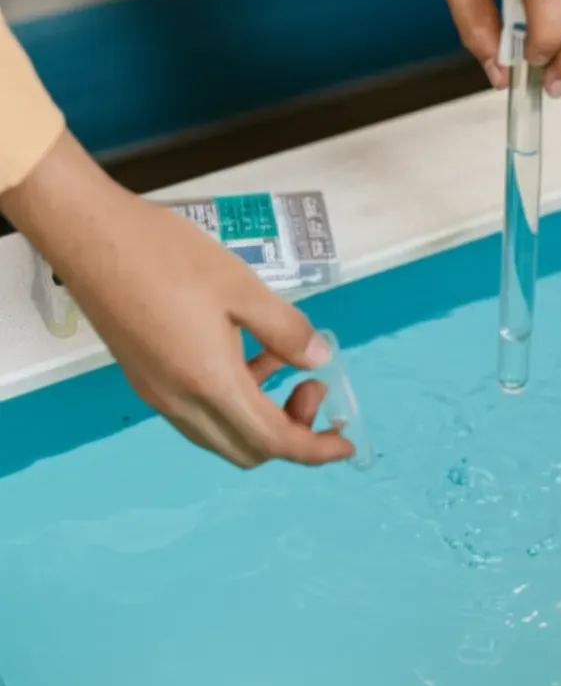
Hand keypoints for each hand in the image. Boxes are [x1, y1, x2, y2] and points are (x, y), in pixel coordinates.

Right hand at [1, 132, 353, 469]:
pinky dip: (232, 397)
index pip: (273, 441)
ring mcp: (156, 393)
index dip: (315, 449)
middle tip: (312, 386)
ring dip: (260, 414)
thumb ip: (285, 330)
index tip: (345, 442)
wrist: (90, 236)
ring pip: (221, 433)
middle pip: (247, 449)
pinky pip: (198, 410)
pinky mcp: (144, 376)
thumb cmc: (165, 255)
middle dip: (291, 432)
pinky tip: (244, 349)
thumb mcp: (241, 288)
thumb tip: (319, 360)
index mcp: (209, 383)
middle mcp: (180, 402)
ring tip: (281, 358)